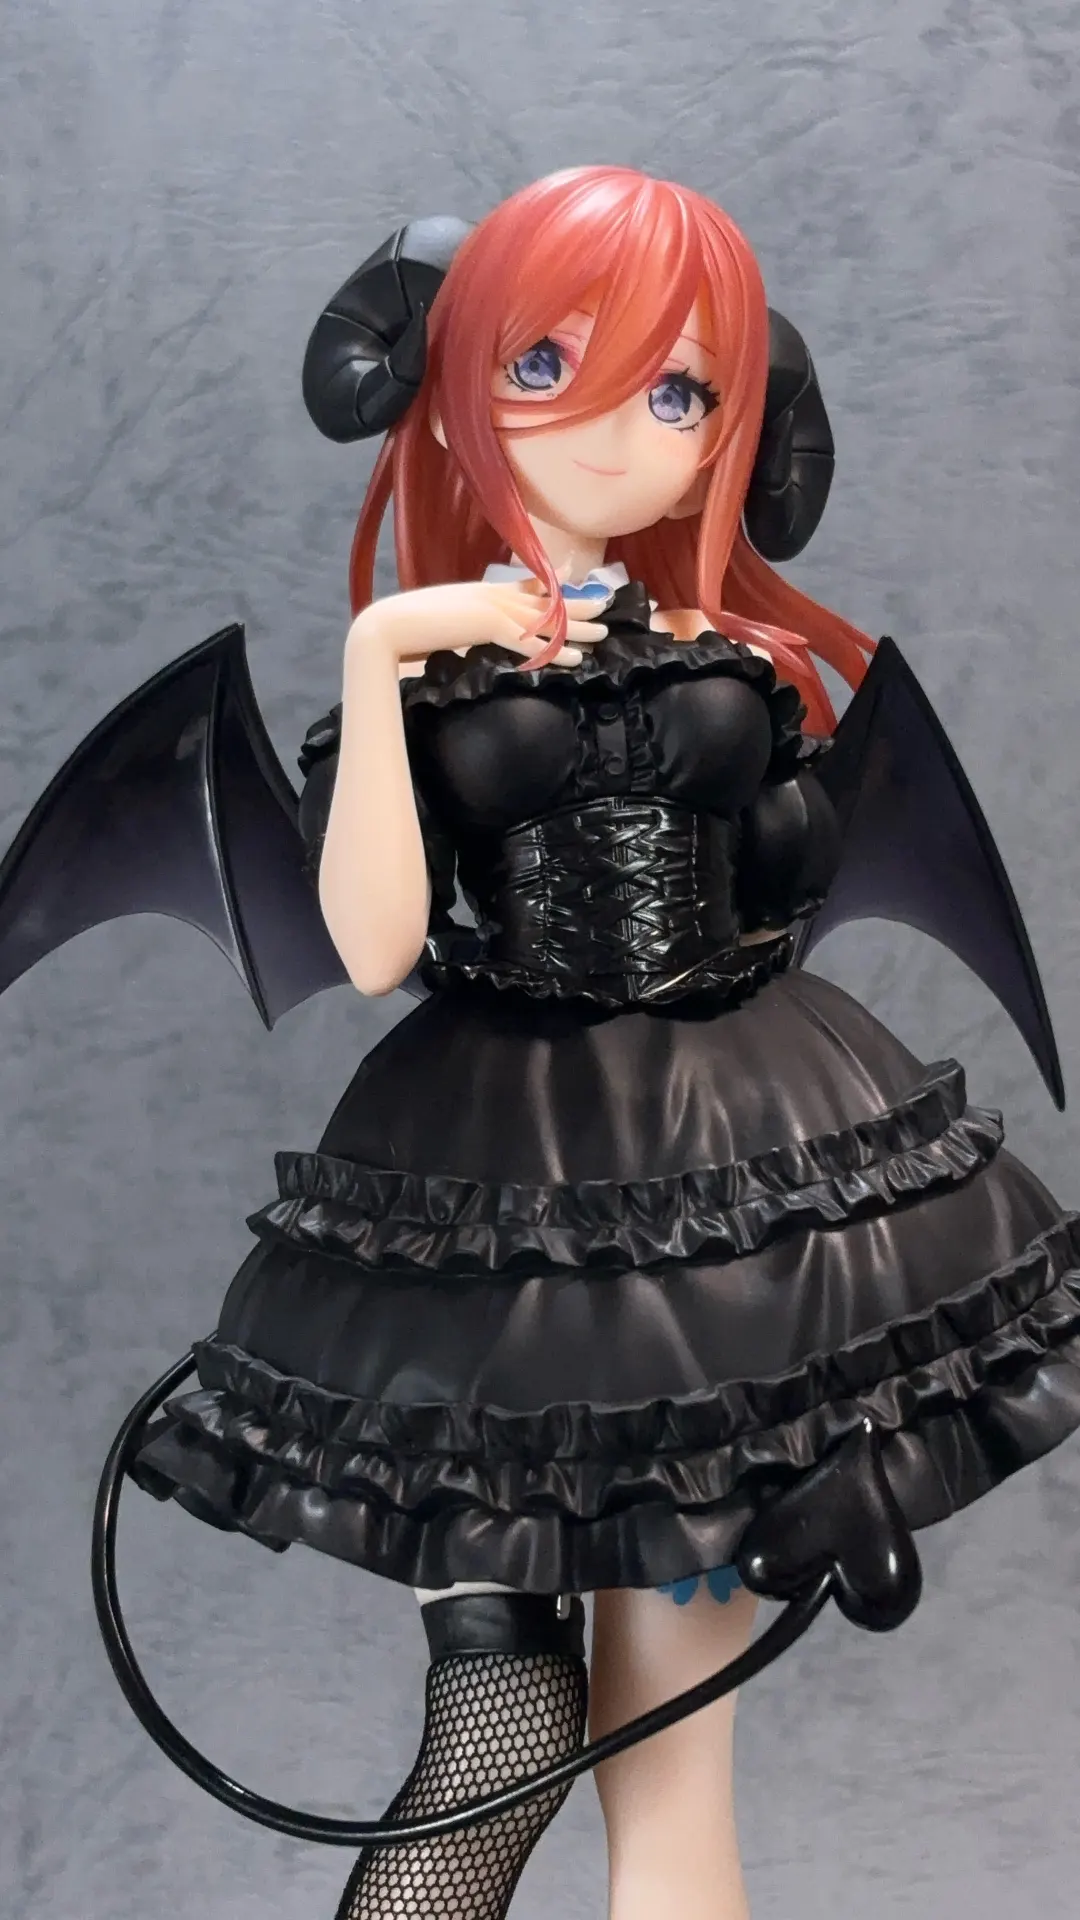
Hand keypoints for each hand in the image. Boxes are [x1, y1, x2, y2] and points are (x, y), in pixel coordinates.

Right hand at [348, 573, 607, 668]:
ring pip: (545, 617)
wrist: (388, 625)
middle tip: (607, 606)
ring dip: (577, 627)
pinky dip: (554, 650)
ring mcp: (491, 607)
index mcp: (483, 590)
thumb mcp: (443, 619)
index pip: (525, 582)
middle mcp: (492, 593)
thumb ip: (462, 621)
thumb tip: (465, 629)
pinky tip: (575, 658)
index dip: (552, 581)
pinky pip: (530, 640)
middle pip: (545, 598)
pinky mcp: (487, 626)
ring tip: (602, 634)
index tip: (571, 574)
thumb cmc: (408, 627)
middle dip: (578, 603)